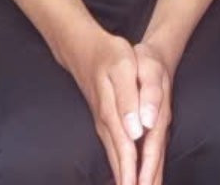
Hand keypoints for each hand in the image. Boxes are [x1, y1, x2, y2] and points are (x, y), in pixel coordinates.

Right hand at [61, 26, 142, 184]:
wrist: (83, 47)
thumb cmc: (109, 54)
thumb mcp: (124, 67)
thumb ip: (130, 99)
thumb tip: (135, 131)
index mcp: (115, 113)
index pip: (128, 151)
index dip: (135, 174)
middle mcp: (107, 124)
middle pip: (120, 161)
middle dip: (129, 182)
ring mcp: (104, 124)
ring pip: (116, 158)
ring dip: (124, 178)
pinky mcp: (104, 122)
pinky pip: (114, 150)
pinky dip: (120, 167)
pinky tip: (123, 176)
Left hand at [133, 37, 176, 184]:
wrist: (158, 54)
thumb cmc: (149, 61)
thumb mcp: (148, 70)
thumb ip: (149, 96)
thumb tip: (147, 124)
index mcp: (156, 116)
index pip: (150, 152)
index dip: (143, 173)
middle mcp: (158, 126)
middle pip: (155, 163)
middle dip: (148, 183)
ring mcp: (156, 129)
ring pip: (155, 161)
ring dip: (149, 180)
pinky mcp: (152, 128)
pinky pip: (151, 155)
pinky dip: (147, 171)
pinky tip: (141, 179)